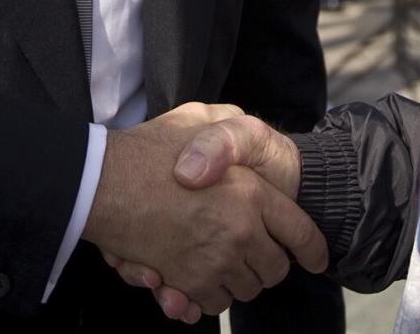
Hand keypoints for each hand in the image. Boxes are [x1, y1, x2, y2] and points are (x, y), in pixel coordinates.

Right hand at [85, 103, 325, 318]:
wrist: (103, 179)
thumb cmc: (154, 144)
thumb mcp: (203, 116)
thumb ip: (232, 132)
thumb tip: (250, 167)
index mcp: (251, 192)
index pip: (300, 233)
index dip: (313, 248)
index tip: (315, 258)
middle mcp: (239, 233)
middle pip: (275, 269)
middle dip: (270, 262)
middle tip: (256, 248)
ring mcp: (213, 262)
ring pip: (246, 289)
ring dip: (239, 278)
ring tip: (223, 255)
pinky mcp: (186, 284)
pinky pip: (213, 303)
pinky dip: (209, 294)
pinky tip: (198, 272)